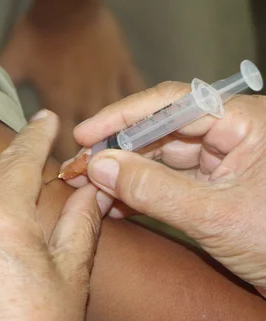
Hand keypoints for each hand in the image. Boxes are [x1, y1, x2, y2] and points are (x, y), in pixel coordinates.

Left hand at [0, 5, 142, 159]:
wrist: (67, 2)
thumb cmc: (37, 33)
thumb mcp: (11, 62)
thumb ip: (0, 86)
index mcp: (59, 105)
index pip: (63, 145)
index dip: (65, 163)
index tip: (66, 177)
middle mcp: (86, 102)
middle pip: (94, 140)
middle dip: (92, 158)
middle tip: (92, 173)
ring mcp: (108, 86)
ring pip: (119, 122)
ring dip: (117, 140)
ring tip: (119, 158)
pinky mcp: (124, 70)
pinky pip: (136, 93)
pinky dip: (139, 108)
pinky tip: (143, 123)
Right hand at [67, 82, 265, 295]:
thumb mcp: (214, 216)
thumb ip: (153, 189)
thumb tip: (99, 166)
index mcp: (244, 123)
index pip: (172, 103)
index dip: (122, 117)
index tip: (85, 134)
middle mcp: (231, 135)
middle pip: (159, 131)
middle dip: (116, 151)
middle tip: (77, 168)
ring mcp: (221, 163)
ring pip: (158, 159)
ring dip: (121, 175)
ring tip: (85, 188)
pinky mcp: (212, 189)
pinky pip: (166, 184)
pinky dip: (138, 195)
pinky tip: (110, 204)